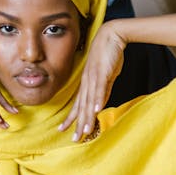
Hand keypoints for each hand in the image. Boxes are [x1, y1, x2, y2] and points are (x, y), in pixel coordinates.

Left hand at [61, 21, 123, 140]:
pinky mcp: (103, 72)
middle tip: (74, 139)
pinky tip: (96, 110)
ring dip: (86, 117)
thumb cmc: (108, 54)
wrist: (111, 35)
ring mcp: (94, 77)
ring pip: (89, 101)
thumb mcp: (105, 75)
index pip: (78, 104)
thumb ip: (102, 89)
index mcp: (87, 83)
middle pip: (81, 107)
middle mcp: (87, 82)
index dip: (71, 118)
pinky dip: (98, 99)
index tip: (65, 130)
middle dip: (77, 124)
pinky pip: (100, 88)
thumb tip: (100, 103)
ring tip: (84, 130)